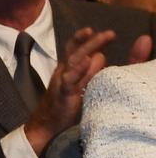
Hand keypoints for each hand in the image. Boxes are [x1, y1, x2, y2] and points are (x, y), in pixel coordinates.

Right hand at [24, 27, 123, 154]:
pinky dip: (79, 68)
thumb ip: (89, 72)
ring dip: (87, 48)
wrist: (46, 126)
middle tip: (110, 33)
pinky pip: (70, 79)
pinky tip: (87, 60)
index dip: (84, 39)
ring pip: (74, 61)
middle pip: (76, 51)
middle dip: (92, 41)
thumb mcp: (79, 87)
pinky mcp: (63, 94)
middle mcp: (63, 73)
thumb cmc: (63, 107)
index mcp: (67, 70)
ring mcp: (62, 82)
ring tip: (100, 38)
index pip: (76, 50)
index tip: (99, 31)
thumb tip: (100, 56)